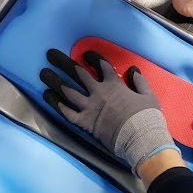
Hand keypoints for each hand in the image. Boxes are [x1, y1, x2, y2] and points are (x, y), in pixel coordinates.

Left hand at [40, 49, 179, 170]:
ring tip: (44, 73)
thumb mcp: (148, 96)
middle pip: (77, 73)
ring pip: (67, 90)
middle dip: (63, 62)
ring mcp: (90, 107)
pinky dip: (57, 104)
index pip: (101, 65)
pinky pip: (67, 112)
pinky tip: (49, 97)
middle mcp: (98, 92)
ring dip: (54, 81)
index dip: (92, 57)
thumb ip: (139, 82)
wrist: (140, 138)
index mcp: (114, 84)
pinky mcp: (85, 123)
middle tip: (51, 55)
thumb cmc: (146, 117)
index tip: (85, 54)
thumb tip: (133, 70)